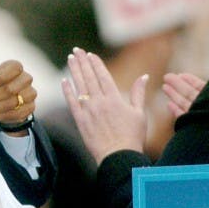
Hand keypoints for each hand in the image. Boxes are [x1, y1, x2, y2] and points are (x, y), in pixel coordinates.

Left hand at [0, 60, 35, 128]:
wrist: (2, 98)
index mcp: (16, 67)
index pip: (14, 68)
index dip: (1, 77)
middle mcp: (26, 79)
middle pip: (11, 89)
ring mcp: (30, 94)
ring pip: (13, 104)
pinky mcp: (30, 107)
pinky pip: (16, 115)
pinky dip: (2, 116)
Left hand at [62, 48, 147, 163]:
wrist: (118, 156)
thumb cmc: (132, 136)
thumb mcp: (140, 113)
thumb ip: (139, 93)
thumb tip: (144, 76)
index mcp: (114, 99)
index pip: (102, 75)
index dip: (95, 64)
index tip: (90, 54)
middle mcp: (99, 102)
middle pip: (89, 77)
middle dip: (82, 62)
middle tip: (76, 50)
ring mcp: (88, 110)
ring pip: (79, 86)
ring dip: (74, 71)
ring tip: (71, 59)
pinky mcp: (80, 120)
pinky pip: (71, 102)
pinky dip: (67, 91)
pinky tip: (64, 81)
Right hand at [162, 60, 208, 117]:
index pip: (199, 85)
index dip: (189, 79)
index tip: (180, 74)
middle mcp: (205, 105)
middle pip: (188, 92)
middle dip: (177, 84)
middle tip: (166, 77)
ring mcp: (199, 114)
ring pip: (184, 103)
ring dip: (173, 94)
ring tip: (164, 87)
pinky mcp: (193, 124)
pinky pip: (183, 116)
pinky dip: (175, 110)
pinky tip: (169, 104)